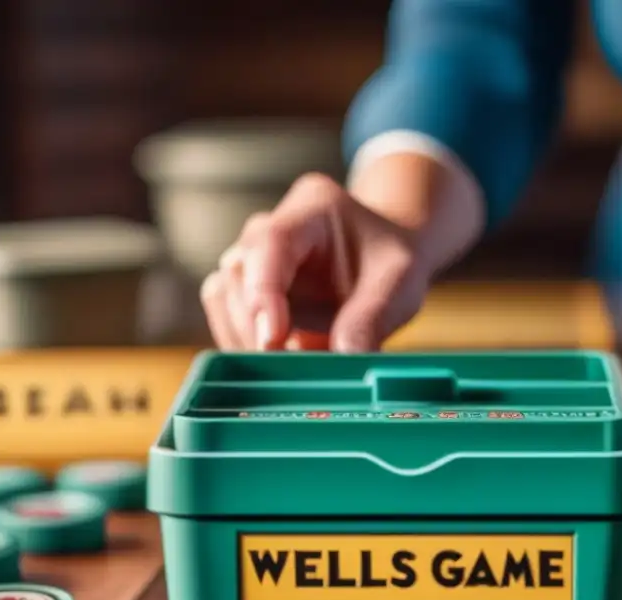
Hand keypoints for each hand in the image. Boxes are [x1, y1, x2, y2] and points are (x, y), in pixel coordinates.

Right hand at [200, 173, 430, 351]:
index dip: (263, 291)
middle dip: (257, 327)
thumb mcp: (398, 284)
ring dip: (245, 338)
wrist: (387, 258)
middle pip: (239, 273)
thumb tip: (345, 358)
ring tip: (285, 369)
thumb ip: (371, 318)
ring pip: (223, 294)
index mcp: (312, 208)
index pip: (270, 242)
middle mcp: (270, 227)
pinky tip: (275, 366)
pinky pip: (225, 314)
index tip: (272, 339)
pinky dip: (243, 343)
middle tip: (289, 369)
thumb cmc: (393, 262)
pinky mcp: (245, 287)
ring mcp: (252, 256)